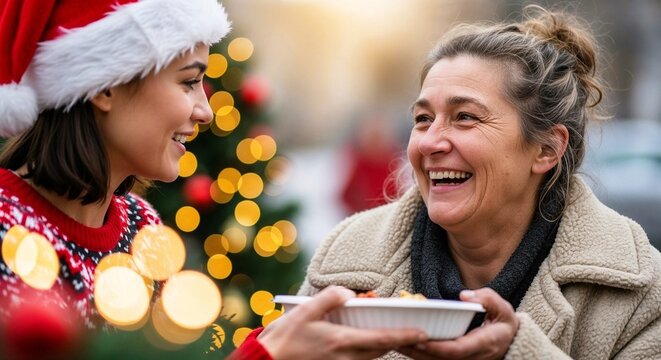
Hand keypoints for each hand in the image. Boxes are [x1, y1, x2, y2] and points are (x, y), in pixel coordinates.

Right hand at [259, 286, 426, 359]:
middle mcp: (345, 358)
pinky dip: (366, 350)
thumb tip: (349, 293)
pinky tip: (360, 339)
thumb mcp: (304, 311)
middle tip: (407, 328)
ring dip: (380, 344)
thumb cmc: (284, 338)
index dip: (404, 336)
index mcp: (341, 341)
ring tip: (385, 331)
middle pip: (380, 350)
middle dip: (395, 340)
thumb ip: (329, 298)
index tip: (423, 334)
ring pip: (370, 356)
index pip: (381, 339)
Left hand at [398, 288, 518, 359]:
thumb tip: (464, 295)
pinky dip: (416, 352)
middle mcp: (470, 357)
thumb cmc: (503, 323)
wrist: (510, 342)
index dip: (435, 347)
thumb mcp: (503, 308)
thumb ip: (487, 298)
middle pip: (438, 359)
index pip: (455, 350)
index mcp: (482, 345)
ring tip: (391, 339)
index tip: (417, 338)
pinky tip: (400, 341)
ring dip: (412, 352)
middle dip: (415, 350)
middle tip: (394, 337)